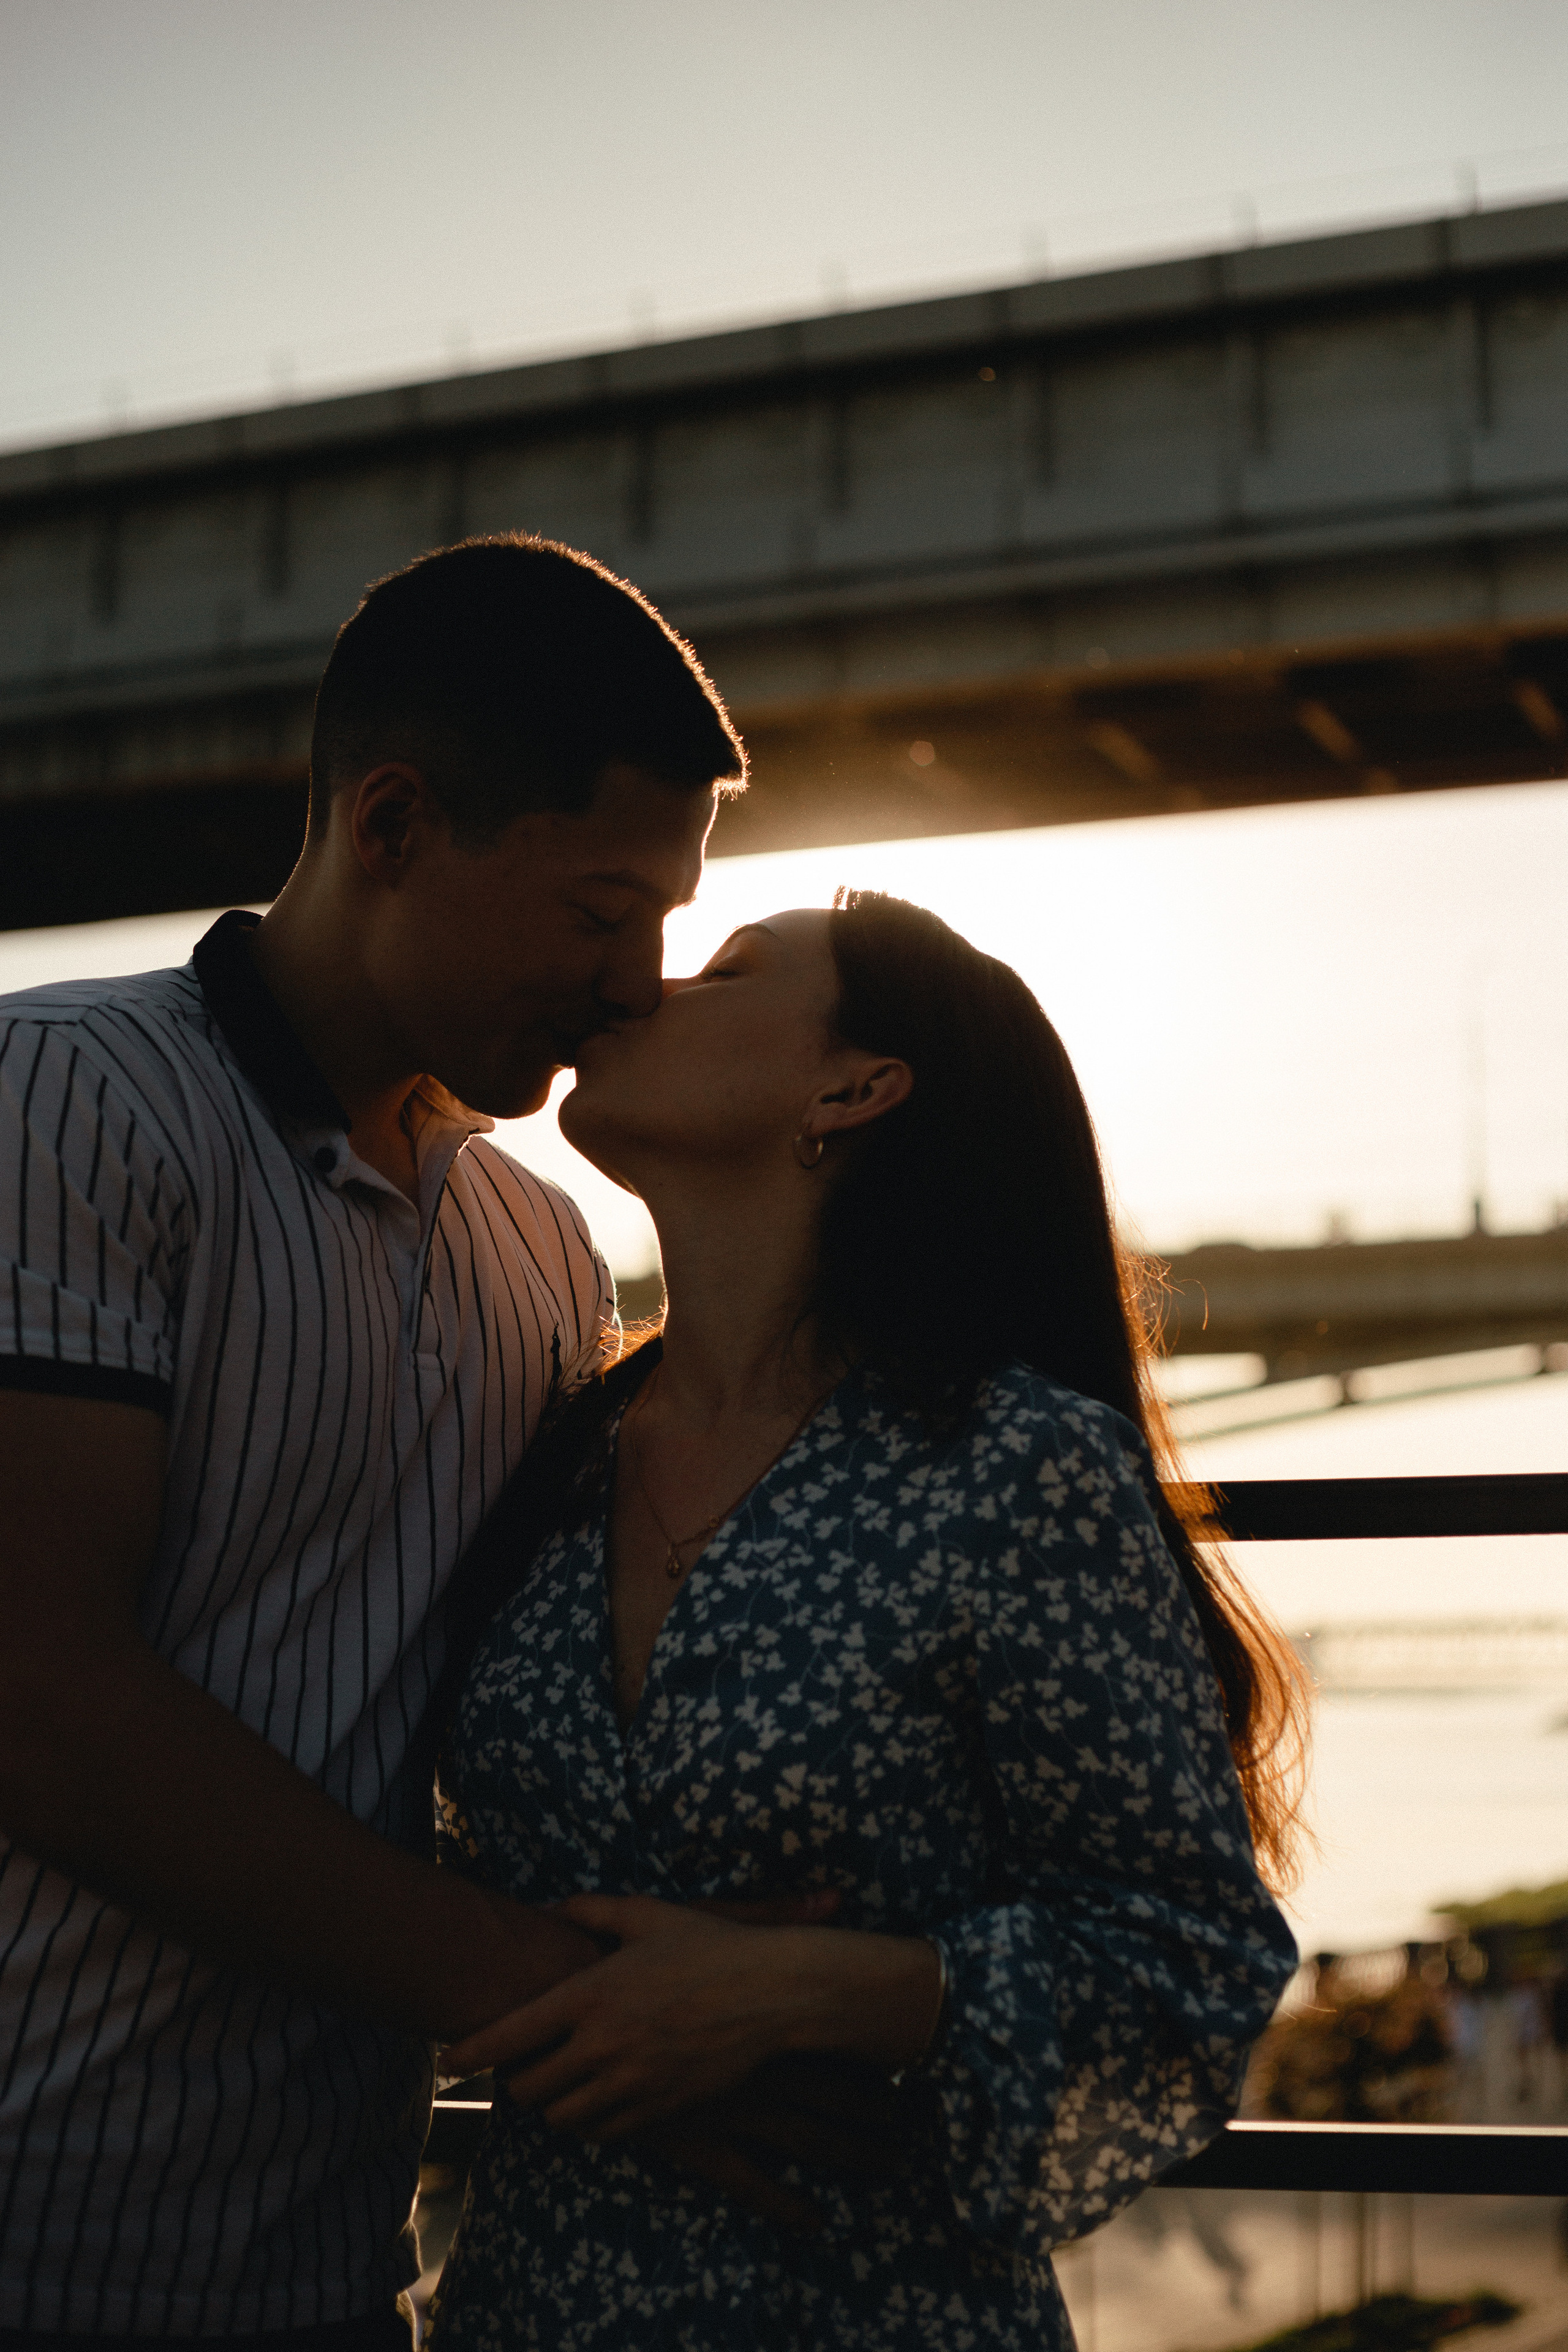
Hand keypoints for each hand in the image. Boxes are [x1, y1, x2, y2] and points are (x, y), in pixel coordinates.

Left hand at [439, 1893, 939, 2141]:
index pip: (508, 2035)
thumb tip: (556, 1906)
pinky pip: (603, 2132)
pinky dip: (590, 2121)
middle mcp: (601, 2045)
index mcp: (590, 1994)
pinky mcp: (658, 2110)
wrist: (772, 1993)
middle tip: (521, 2065)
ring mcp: (630, 2083)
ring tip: (560, 2082)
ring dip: (553, 2104)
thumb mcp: (648, 1915)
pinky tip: (599, 2098)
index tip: (446, 2059)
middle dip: (516, 2080)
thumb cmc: (709, 1947)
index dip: (468, 2051)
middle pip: (527, 2088)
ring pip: (561, 2118)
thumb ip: (593, 1909)